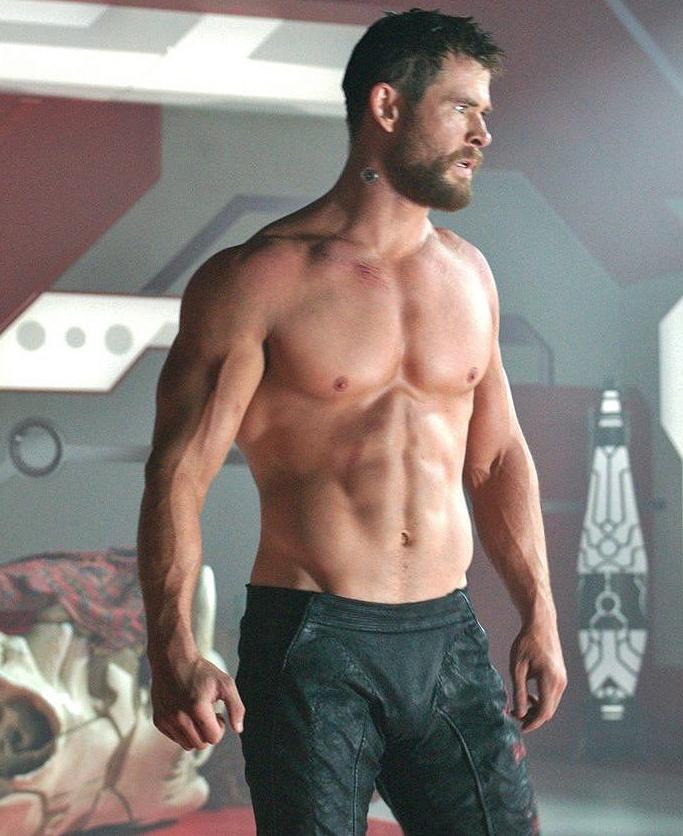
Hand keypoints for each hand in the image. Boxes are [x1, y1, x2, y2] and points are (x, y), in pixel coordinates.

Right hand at [149, 653, 244, 749]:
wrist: (173, 659)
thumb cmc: (201, 671)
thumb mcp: (225, 684)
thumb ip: (236, 707)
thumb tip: (238, 729)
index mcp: (198, 708)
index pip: (213, 738)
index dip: (219, 728)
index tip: (217, 713)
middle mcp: (180, 717)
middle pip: (201, 744)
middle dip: (208, 732)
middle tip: (208, 715)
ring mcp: (167, 720)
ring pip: (187, 745)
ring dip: (195, 734)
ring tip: (196, 715)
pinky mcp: (158, 720)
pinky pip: (174, 738)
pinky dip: (182, 731)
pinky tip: (185, 713)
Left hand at [509, 618, 566, 732]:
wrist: (541, 625)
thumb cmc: (526, 643)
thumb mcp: (517, 667)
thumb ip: (519, 691)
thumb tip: (519, 713)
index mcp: (550, 680)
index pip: (544, 712)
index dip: (531, 723)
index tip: (519, 727)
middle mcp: (560, 682)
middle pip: (549, 711)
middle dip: (532, 718)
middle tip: (513, 715)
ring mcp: (563, 680)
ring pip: (551, 704)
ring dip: (536, 709)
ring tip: (518, 705)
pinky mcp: (561, 677)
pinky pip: (552, 696)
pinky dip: (541, 700)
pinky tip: (528, 695)